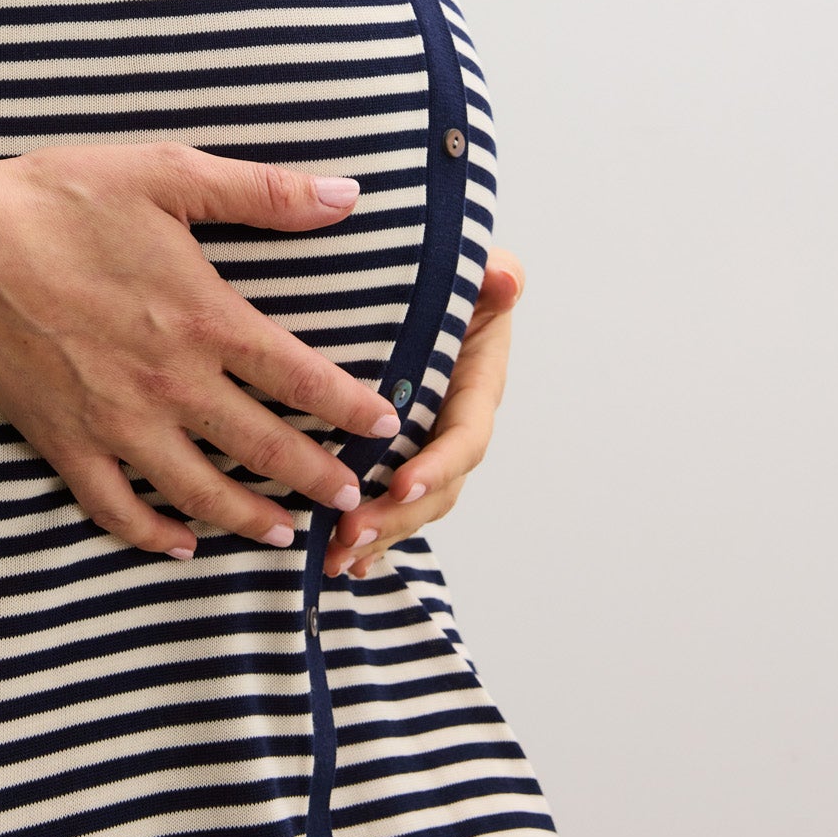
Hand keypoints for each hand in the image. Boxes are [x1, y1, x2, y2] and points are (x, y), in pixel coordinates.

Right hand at [0, 141, 406, 560]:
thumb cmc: (63, 199)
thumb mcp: (171, 175)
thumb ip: (265, 192)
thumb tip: (348, 195)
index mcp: (205, 320)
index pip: (302, 379)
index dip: (351, 408)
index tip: (385, 426)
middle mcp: (170, 384)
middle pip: (263, 448)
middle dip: (316, 478)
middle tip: (352, 498)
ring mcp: (115, 422)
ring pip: (199, 493)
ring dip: (249, 519)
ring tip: (284, 533)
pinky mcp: (63, 442)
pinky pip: (116, 508)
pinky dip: (152, 535)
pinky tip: (179, 544)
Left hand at [322, 248, 523, 578]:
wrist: (430, 291)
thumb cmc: (454, 279)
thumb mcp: (478, 271)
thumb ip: (495, 276)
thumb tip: (503, 278)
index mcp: (476, 388)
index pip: (465, 437)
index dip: (439, 464)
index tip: (402, 482)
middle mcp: (454, 427)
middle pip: (436, 489)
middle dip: (396, 516)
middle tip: (349, 534)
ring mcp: (428, 448)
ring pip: (410, 506)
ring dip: (377, 535)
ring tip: (334, 557)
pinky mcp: (397, 457)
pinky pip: (388, 505)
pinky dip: (369, 539)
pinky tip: (335, 564)